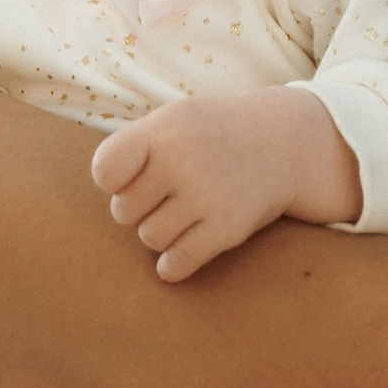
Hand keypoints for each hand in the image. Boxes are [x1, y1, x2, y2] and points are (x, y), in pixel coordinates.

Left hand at [91, 85, 363, 281]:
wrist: (284, 142)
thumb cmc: (211, 135)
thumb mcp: (172, 122)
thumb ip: (130, 152)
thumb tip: (103, 198)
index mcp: (164, 130)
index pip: (105, 171)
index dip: (113, 181)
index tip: (133, 175)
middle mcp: (184, 161)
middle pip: (123, 212)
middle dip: (141, 207)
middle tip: (167, 193)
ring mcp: (207, 196)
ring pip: (149, 239)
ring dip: (160, 232)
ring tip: (184, 211)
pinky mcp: (228, 228)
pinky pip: (176, 264)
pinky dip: (172, 265)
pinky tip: (182, 250)